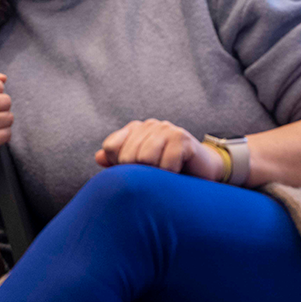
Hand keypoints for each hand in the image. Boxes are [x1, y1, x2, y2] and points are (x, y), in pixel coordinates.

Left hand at [94, 119, 220, 178]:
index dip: (119, 165)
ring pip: (145, 158)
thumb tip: (98, 157)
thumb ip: (117, 162)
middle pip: (127, 155)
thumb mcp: (140, 169)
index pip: (111, 147)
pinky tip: (177, 173)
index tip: (137, 171)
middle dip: (139, 173)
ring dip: (155, 175)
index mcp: (134, 130)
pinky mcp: (183, 138)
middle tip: (154, 176)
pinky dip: (170, 175)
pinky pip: (166, 164)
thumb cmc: (167, 171)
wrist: (202, 171)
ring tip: (164, 175)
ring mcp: (166, 129)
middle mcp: (149, 125)